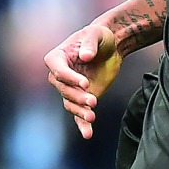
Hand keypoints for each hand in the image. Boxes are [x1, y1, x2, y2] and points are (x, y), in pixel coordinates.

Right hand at [44, 23, 122, 139]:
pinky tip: (88, 134)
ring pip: (70, 103)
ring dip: (80, 112)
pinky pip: (78, 114)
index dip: (70, 78)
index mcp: (57, 58)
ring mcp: (70, 88)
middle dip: (77, 97)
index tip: (86, 83)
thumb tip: (85, 56)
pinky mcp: (82, 98)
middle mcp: (59, 76)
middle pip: (64, 90)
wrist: (111, 46)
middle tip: (93, 100)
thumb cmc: (100, 36)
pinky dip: (82, 125)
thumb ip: (90, 43)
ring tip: (91, 117)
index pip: (58, 71)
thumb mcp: (96, 34)